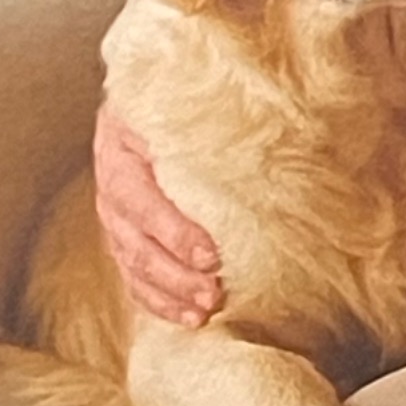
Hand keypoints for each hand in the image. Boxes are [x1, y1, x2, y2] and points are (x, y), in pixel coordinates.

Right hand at [93, 102, 222, 324]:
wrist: (154, 89)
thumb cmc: (190, 91)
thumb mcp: (200, 95)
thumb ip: (228, 120)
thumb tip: (293, 135)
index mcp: (124, 142)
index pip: (144, 196)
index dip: (175, 230)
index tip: (212, 254)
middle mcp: (112, 177)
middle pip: (136, 238)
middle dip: (175, 273)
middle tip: (214, 294)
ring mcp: (113, 208)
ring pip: (131, 261)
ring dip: (168, 292)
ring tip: (204, 312)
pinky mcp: (122, 230)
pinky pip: (132, 272)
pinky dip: (157, 298)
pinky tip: (185, 316)